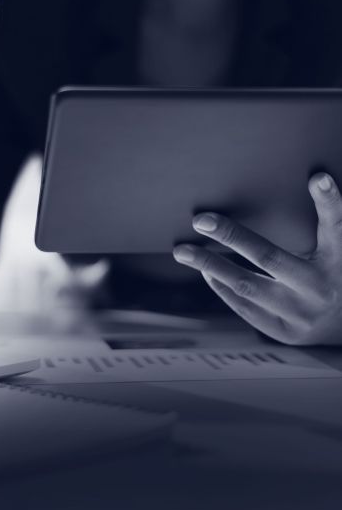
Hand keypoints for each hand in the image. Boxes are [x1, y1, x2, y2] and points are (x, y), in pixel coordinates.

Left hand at [172, 173, 341, 345]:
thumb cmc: (336, 279)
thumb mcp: (338, 255)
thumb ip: (325, 229)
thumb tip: (309, 183)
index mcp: (340, 262)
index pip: (336, 228)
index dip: (330, 202)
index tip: (317, 178)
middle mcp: (320, 288)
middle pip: (269, 257)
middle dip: (232, 236)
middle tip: (201, 220)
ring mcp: (300, 314)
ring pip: (246, 285)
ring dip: (210, 265)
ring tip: (183, 251)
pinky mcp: (284, 332)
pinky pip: (244, 306)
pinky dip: (222, 286)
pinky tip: (206, 269)